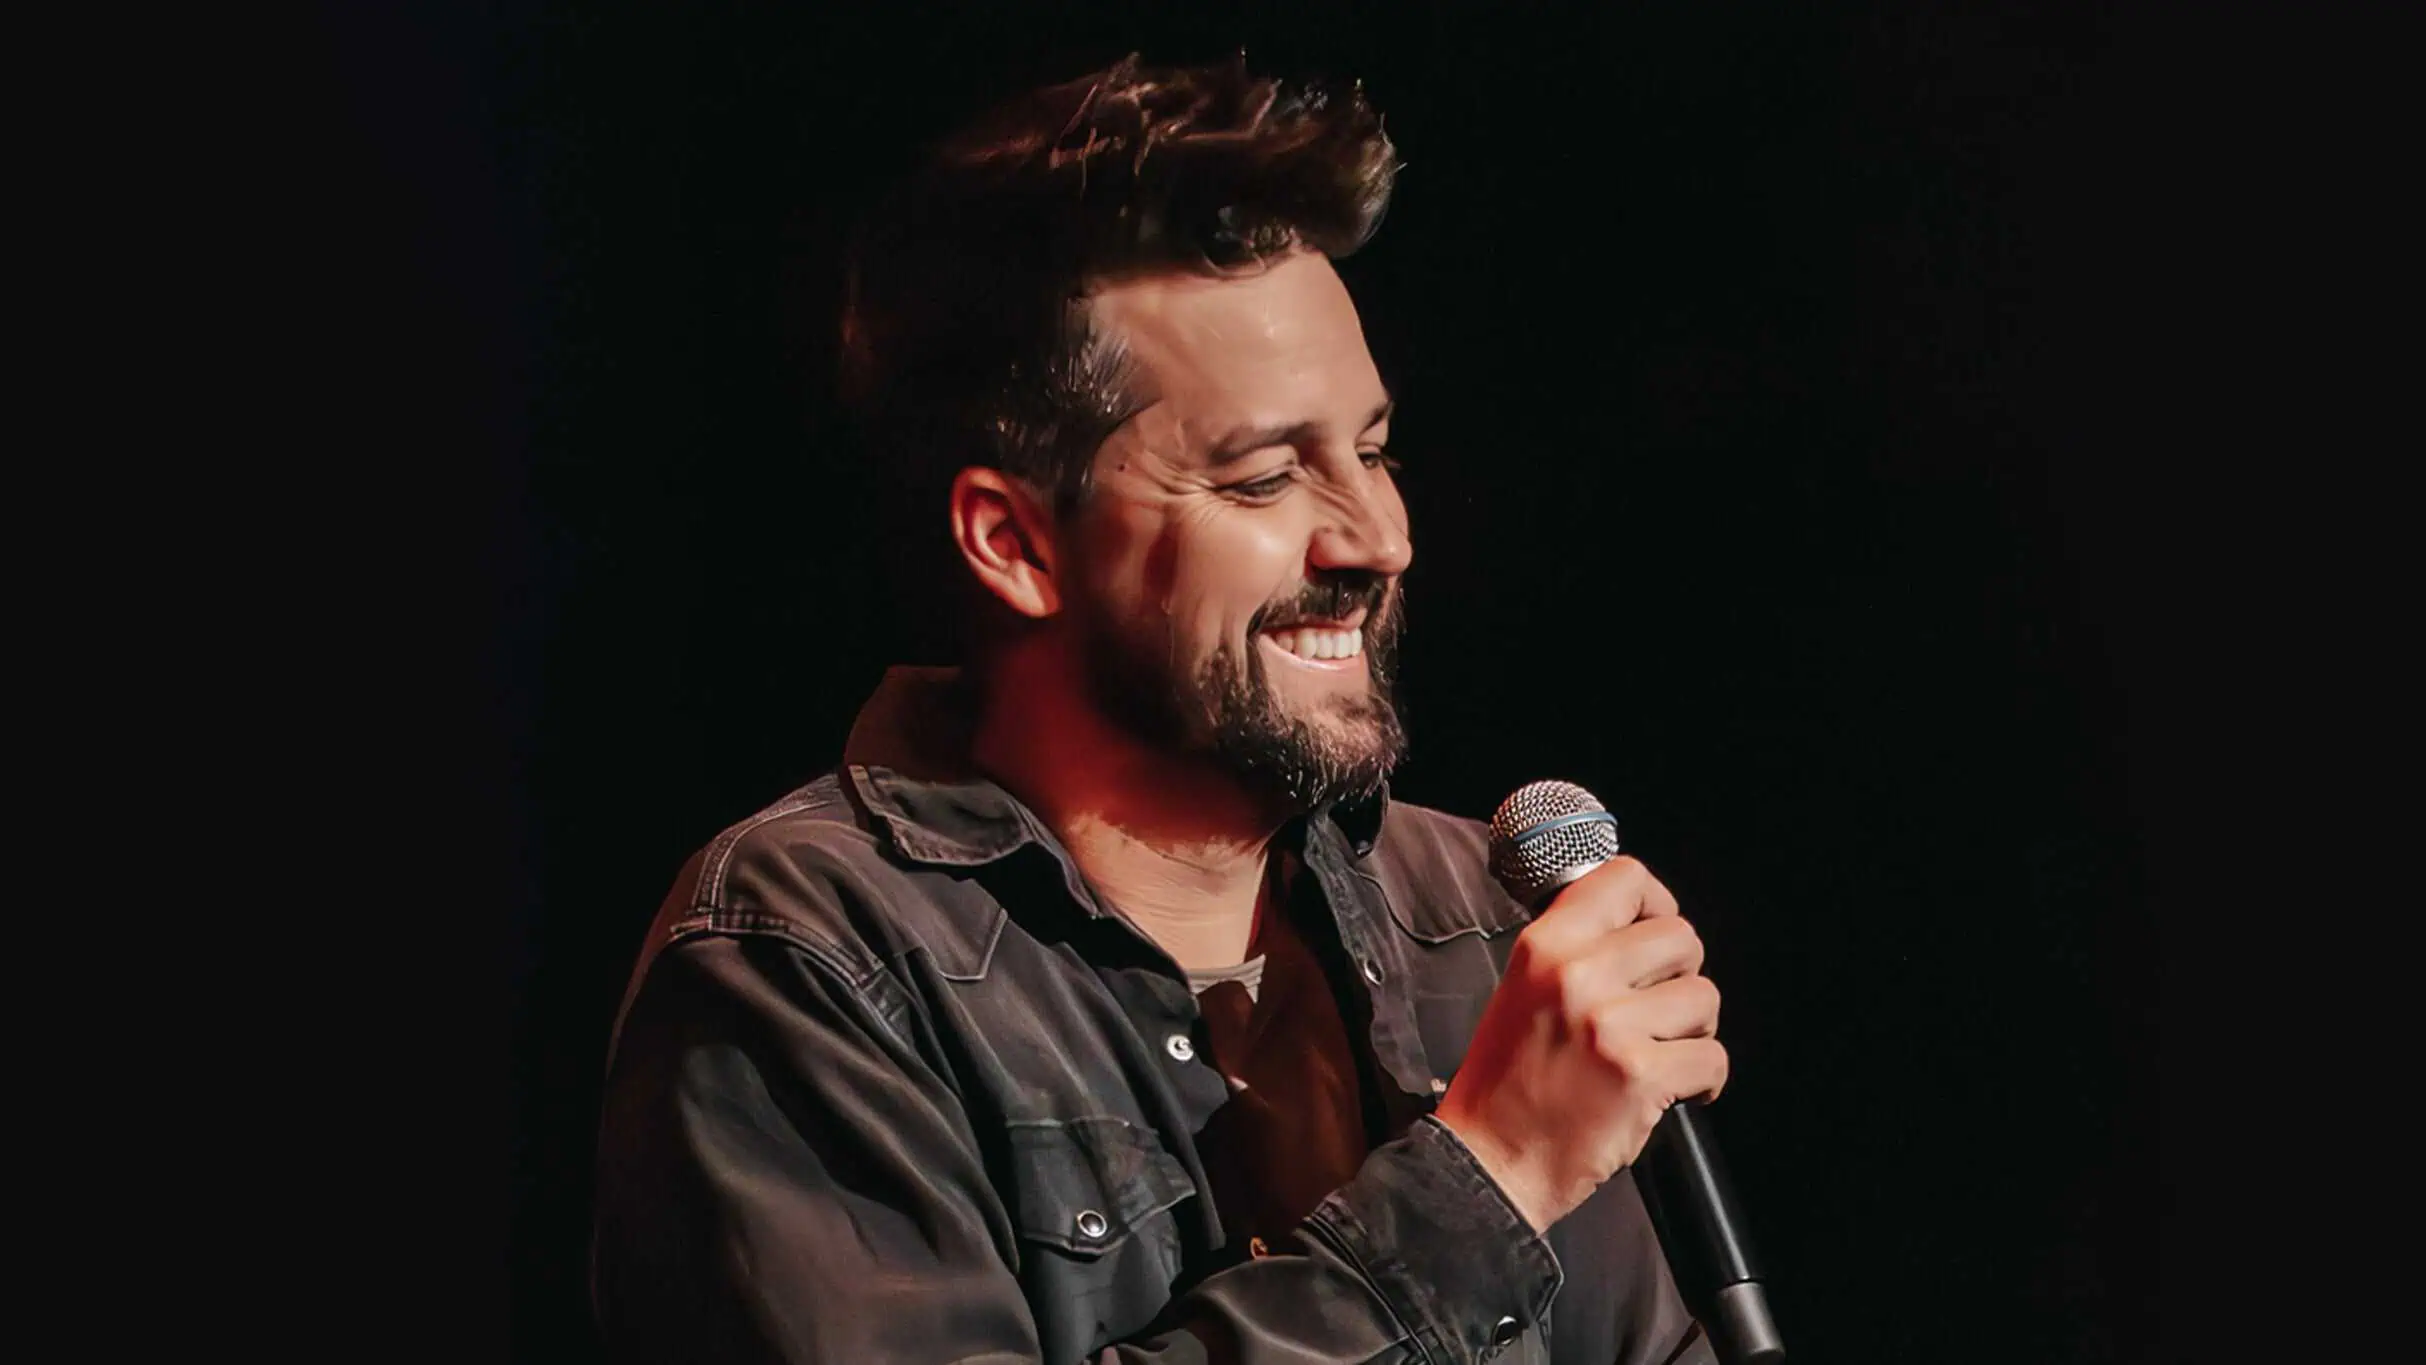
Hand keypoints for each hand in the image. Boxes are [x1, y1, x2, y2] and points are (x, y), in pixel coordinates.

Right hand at [1432, 856, 1727, 1231]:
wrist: (1490, 1161)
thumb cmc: (1507, 1081)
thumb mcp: (1522, 989)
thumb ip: (1575, 950)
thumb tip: (1639, 927)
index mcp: (1545, 945)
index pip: (1626, 877)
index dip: (1655, 904)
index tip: (1653, 933)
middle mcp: (1577, 973)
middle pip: (1681, 937)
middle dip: (1681, 976)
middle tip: (1658, 1010)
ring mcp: (1610, 1024)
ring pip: (1703, 997)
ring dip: (1693, 1029)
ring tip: (1661, 1052)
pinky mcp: (1639, 1075)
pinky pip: (1711, 1057)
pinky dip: (1703, 1079)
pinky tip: (1674, 1090)